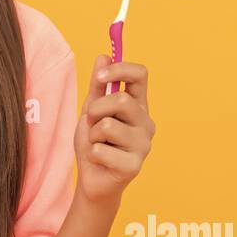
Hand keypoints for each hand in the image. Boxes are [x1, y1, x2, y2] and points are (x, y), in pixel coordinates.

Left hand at [73, 54, 155, 204]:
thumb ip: (98, 86)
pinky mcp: (134, 166)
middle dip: (97, 108)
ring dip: (92, 134)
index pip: (140, 75)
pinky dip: (92, 154)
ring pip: (108, 126)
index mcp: (138, 105)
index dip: (120, 69)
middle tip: (91, 121)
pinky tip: (101, 160)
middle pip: (122, 99)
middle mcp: (146, 123)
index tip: (99, 77)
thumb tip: (104, 56)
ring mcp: (143, 145)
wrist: (92, 180)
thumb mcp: (91, 110)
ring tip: (97, 144)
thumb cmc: (95, 143)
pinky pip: (102, 150)